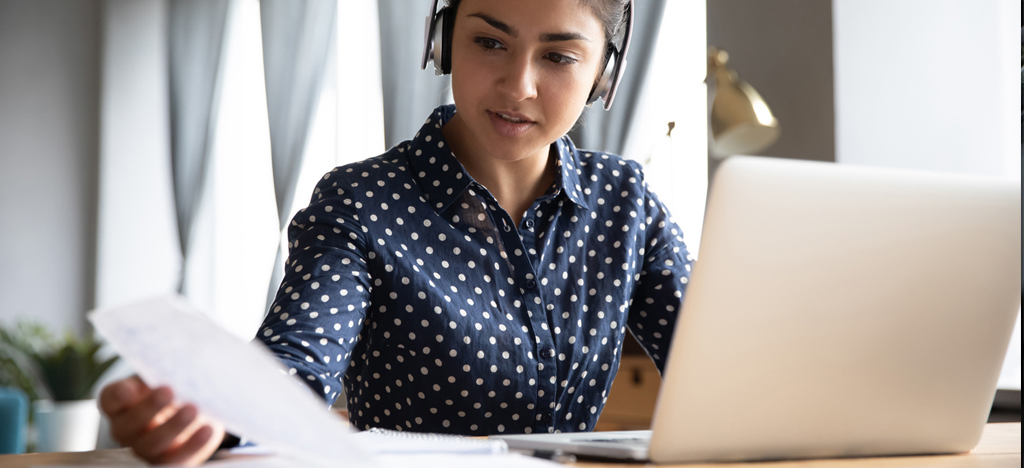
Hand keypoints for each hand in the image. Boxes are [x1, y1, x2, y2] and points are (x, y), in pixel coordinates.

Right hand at [99, 376, 225, 465]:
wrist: (193, 409)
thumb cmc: (172, 387)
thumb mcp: (164, 374)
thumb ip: (164, 371)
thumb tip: (178, 364)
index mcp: (121, 404)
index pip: (110, 400)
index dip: (117, 396)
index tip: (129, 390)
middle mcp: (126, 429)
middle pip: (128, 426)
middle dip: (148, 408)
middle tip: (168, 391)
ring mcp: (145, 448)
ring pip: (151, 445)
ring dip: (173, 427)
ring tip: (192, 410)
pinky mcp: (168, 460)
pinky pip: (176, 460)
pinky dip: (192, 446)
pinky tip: (207, 429)